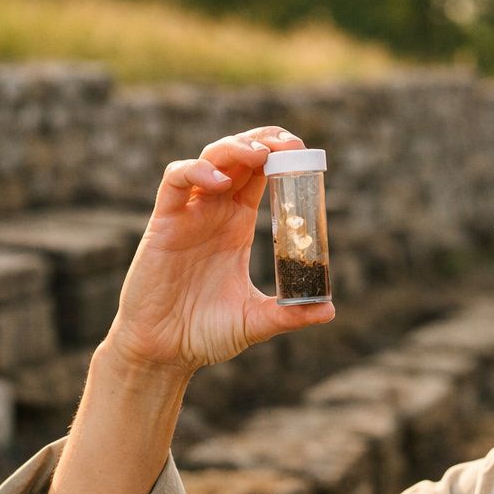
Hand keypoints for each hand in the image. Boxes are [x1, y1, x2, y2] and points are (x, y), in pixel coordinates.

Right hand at [106, 126, 335, 374]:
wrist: (164, 351)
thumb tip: (330, 310)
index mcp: (237, 225)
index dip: (280, 156)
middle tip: (290, 144)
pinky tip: (218, 182)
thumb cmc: (204, 334)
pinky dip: (195, 170)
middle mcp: (214, 213)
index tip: (304, 153)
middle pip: (238, 156)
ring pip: (209, 159)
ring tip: (259, 154)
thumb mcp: (256, 322)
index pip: (260, 174)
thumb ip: (290, 314)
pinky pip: (175, 180)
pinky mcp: (163, 223)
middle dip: (263, 141)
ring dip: (234, 148)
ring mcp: (188, 215)